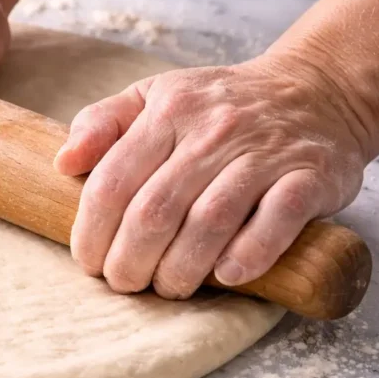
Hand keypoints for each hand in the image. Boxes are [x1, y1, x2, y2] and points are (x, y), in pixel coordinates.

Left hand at [53, 56, 367, 298]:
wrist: (315, 90)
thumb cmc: (217, 105)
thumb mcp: (152, 96)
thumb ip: (101, 124)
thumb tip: (63, 163)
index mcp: (167, 111)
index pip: (113, 180)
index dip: (92, 231)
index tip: (88, 261)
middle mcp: (213, 129)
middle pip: (155, 210)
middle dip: (130, 260)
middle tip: (124, 283)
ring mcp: (265, 152)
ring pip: (209, 221)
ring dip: (180, 268)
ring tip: (168, 287)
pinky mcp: (311, 175)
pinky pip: (277, 220)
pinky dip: (249, 254)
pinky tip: (227, 276)